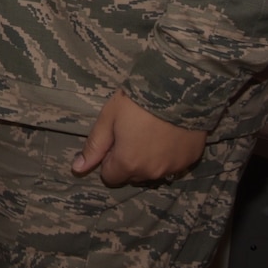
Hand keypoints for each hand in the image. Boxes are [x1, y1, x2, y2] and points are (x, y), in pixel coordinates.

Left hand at [73, 91, 206, 186]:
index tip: (114, 141)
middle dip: (128, 161)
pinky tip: (169, 134)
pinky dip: (169, 155)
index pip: (110, 177)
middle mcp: (151, 172)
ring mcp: (174, 167)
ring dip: (149, 160)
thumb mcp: (108, 119)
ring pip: (154, 172)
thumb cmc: (138, 102)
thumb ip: (94, 146)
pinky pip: (174, 164)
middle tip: (132, 134)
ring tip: (151, 133)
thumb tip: (77, 168)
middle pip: (132, 176)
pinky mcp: (190, 159)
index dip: (108, 160)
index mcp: (128, 164)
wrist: (178, 90)